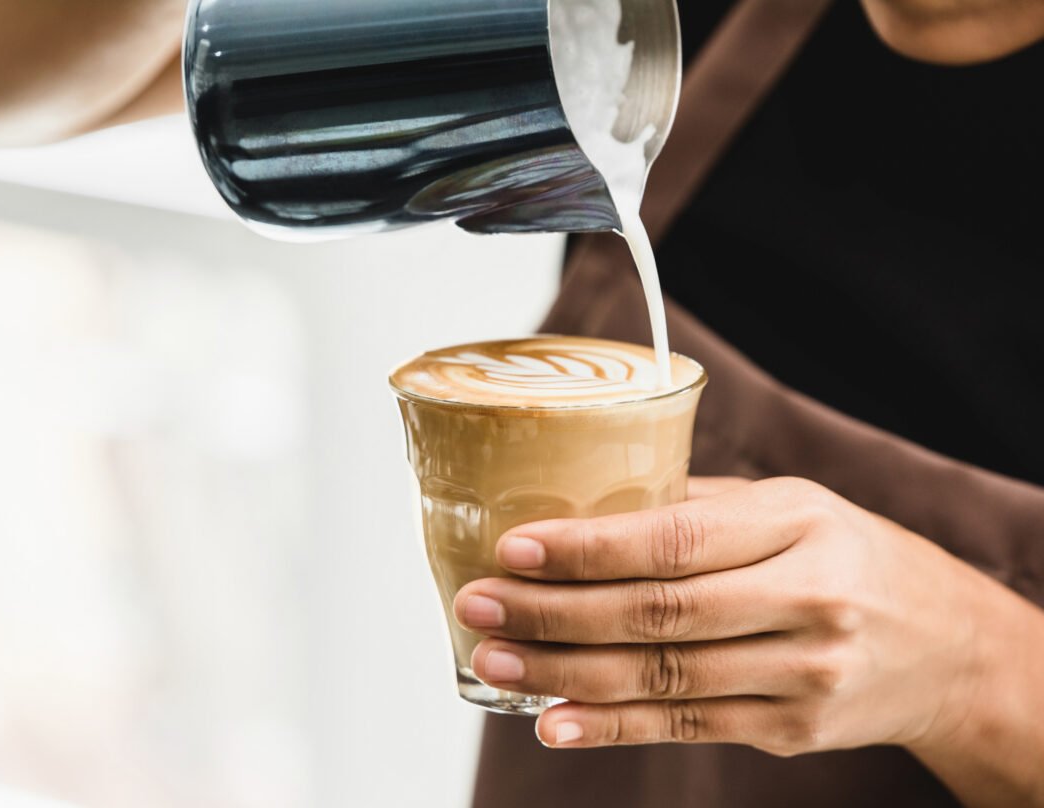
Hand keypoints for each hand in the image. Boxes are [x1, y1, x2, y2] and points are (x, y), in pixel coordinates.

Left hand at [454, 476, 990, 756]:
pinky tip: (554, 722)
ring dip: (564, 675)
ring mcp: (802, 674)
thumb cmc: (850, 558)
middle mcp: (807, 599)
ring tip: (494, 661)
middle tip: (477, 606)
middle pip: (657, 613)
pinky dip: (612, 728)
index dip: (586, 548)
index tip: (513, 547)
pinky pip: (685, 728)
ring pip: (662, 677)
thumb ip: (695, 510)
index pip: (675, 540)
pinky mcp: (791, 730)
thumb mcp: (791, 508)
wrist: (950, 648)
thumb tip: (576, 509)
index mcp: (798, 524)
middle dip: (552, 613)